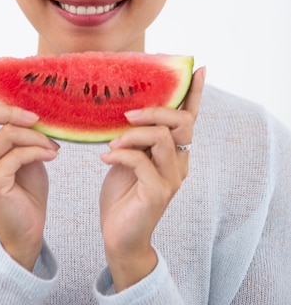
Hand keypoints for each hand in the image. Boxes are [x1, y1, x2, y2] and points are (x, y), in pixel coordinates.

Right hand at [0, 61, 59, 270]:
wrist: (26, 228)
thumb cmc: (24, 188)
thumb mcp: (21, 153)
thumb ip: (16, 132)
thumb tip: (33, 107)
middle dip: (11, 110)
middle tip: (37, 116)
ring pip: (6, 134)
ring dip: (36, 136)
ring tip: (53, 145)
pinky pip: (18, 154)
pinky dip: (39, 150)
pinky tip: (53, 156)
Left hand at [99, 66, 204, 290]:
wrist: (120, 236)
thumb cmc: (123, 193)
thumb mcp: (129, 156)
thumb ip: (136, 136)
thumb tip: (127, 107)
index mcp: (175, 152)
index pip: (189, 117)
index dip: (194, 92)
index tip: (199, 68)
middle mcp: (180, 163)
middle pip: (182, 122)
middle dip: (154, 111)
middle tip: (127, 114)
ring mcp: (171, 179)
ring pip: (161, 137)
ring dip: (132, 134)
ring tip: (111, 142)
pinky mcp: (158, 193)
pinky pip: (141, 161)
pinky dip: (120, 154)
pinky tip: (105, 158)